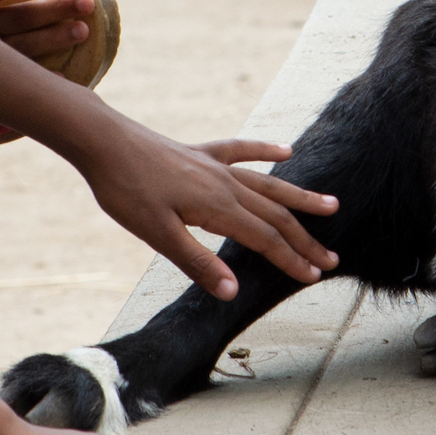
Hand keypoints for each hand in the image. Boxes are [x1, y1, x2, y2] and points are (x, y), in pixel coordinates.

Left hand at [77, 125, 340, 295]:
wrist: (104, 143)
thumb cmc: (126, 191)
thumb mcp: (158, 235)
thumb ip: (198, 262)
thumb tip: (234, 291)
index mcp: (217, 207)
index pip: (264, 239)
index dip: (291, 259)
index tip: (315, 276)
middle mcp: (225, 184)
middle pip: (275, 214)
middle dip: (305, 238)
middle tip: (332, 257)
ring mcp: (215, 165)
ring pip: (268, 183)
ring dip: (299, 198)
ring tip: (330, 204)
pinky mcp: (201, 152)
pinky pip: (242, 150)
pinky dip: (266, 151)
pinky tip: (285, 152)